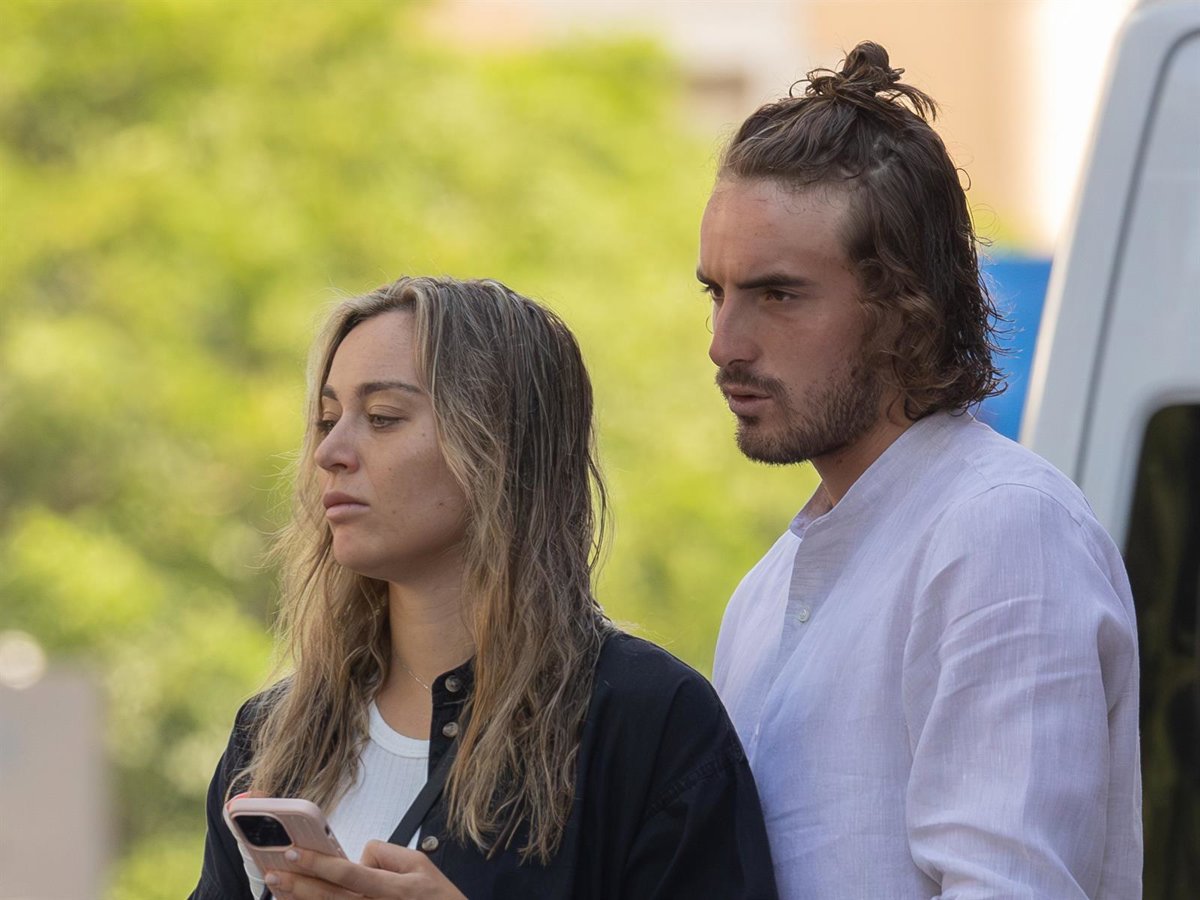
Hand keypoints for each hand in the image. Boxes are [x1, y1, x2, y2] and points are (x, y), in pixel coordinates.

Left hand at [265, 841, 466, 899]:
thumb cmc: (437, 896)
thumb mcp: (419, 864)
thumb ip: (386, 855)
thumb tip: (357, 856)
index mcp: (392, 888)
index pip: (347, 873)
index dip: (318, 863)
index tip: (294, 852)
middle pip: (330, 897)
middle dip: (298, 884)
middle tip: (273, 871)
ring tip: (278, 889)